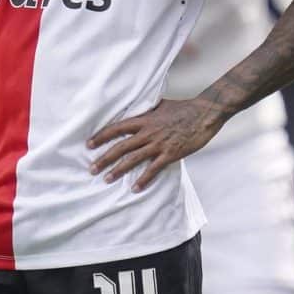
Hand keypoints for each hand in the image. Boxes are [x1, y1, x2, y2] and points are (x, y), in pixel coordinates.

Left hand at [88, 97, 223, 190]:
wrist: (205, 113)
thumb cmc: (185, 108)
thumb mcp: (162, 105)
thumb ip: (148, 110)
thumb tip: (139, 108)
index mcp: (144, 119)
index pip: (117, 128)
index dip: (101, 136)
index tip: (89, 144)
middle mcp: (148, 132)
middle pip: (121, 146)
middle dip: (104, 158)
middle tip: (91, 169)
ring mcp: (159, 144)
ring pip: (133, 158)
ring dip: (118, 170)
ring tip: (106, 179)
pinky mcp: (171, 154)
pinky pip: (153, 169)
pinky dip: (143, 179)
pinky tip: (135, 188)